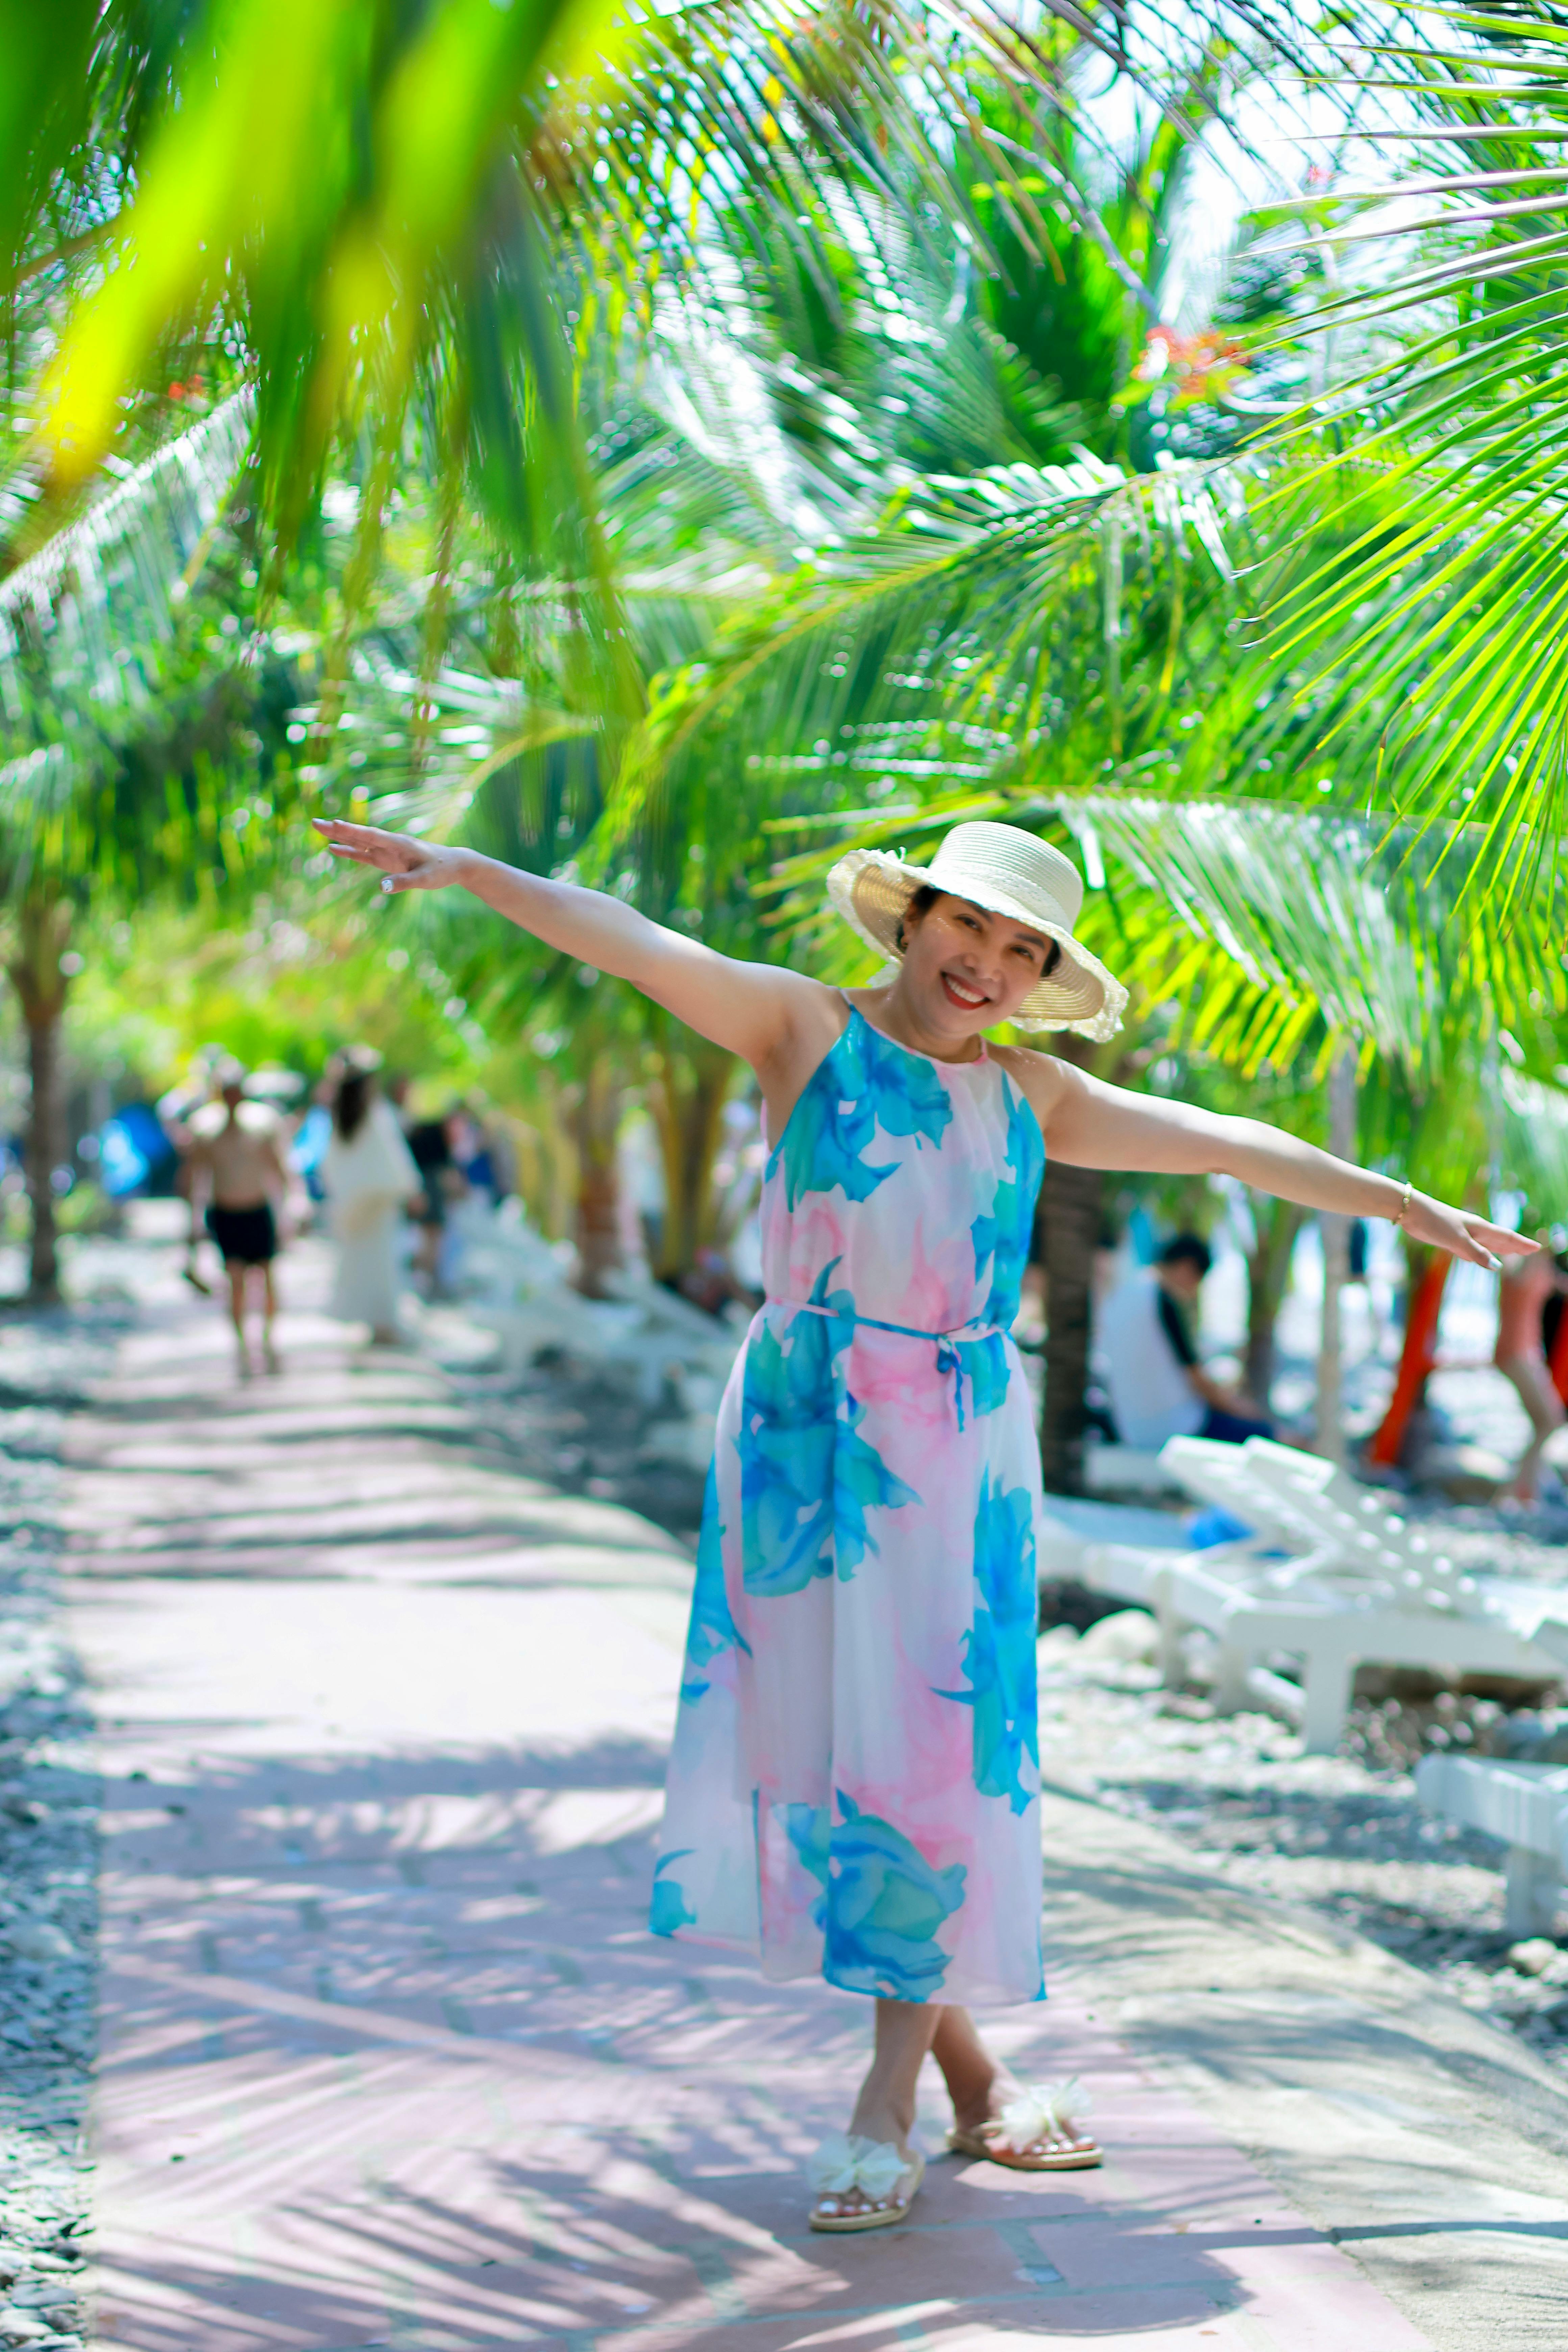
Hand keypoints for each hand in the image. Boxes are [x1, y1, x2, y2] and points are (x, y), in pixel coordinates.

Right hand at [312, 817, 469, 892]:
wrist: (453, 864)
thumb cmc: (441, 870)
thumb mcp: (425, 879)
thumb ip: (404, 882)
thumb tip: (382, 888)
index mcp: (398, 844)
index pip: (371, 836)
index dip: (353, 831)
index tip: (335, 823)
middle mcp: (389, 844)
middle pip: (359, 835)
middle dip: (337, 829)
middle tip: (314, 822)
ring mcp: (386, 851)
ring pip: (359, 842)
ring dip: (339, 836)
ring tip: (319, 829)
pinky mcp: (386, 859)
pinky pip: (364, 855)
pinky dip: (349, 851)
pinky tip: (334, 849)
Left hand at [1401, 1194, 1538, 1271]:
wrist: (1411, 1211)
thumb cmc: (1435, 1222)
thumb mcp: (1457, 1240)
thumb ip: (1477, 1253)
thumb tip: (1497, 1267)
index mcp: (1479, 1228)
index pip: (1506, 1237)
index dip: (1521, 1244)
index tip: (1537, 1248)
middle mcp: (1474, 1230)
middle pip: (1500, 1240)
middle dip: (1516, 1246)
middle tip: (1531, 1250)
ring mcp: (1462, 1233)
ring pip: (1486, 1243)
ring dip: (1500, 1249)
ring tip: (1512, 1252)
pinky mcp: (1450, 1239)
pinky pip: (1471, 1249)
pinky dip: (1479, 1254)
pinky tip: (1478, 1259)